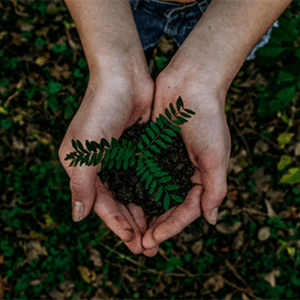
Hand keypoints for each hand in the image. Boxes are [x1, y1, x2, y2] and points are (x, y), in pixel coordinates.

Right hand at [59, 61, 153, 253]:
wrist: (123, 76)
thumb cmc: (100, 109)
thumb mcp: (85, 149)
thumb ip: (81, 184)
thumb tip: (78, 217)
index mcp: (84, 167)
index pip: (101, 204)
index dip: (117, 225)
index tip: (133, 243)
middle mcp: (102, 165)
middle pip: (118, 202)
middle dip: (133, 224)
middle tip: (149, 247)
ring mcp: (121, 158)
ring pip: (133, 193)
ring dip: (145, 212)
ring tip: (158, 232)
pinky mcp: (138, 149)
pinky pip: (145, 176)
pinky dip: (153, 192)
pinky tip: (164, 206)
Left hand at [142, 64, 230, 256]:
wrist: (190, 83)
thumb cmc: (207, 118)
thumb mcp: (216, 155)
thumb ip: (215, 188)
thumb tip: (211, 220)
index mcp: (201, 177)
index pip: (186, 210)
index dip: (171, 227)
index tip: (154, 239)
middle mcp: (182, 173)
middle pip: (168, 207)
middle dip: (155, 226)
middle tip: (140, 244)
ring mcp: (165, 162)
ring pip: (152, 194)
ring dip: (143, 212)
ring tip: (130, 230)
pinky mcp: (150, 150)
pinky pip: (141, 174)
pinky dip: (134, 188)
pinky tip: (122, 201)